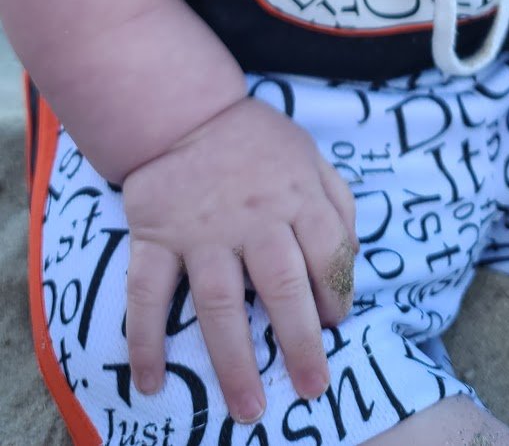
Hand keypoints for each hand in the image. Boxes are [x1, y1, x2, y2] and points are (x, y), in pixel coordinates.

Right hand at [122, 95, 357, 423]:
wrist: (182, 110)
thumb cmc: (254, 141)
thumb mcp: (309, 154)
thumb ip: (335, 201)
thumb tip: (350, 260)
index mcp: (296, 194)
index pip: (328, 254)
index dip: (337, 295)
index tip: (335, 326)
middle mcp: (253, 217)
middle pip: (282, 287)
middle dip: (300, 343)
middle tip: (311, 388)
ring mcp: (201, 230)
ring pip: (220, 303)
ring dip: (234, 360)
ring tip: (249, 408)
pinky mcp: (156, 237)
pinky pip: (148, 294)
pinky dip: (145, 340)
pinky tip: (151, 381)